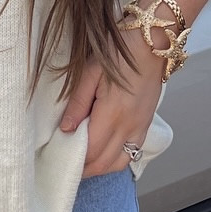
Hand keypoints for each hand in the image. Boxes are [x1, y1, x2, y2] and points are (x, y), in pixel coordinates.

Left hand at [59, 45, 164, 177]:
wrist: (152, 42)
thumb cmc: (119, 52)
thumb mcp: (90, 72)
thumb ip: (78, 104)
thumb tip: (65, 129)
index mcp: (113, 113)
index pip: (91, 151)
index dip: (73, 159)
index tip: (57, 157)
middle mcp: (129, 126)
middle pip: (103, 163)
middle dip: (83, 168)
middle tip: (64, 162)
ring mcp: (141, 128)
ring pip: (119, 163)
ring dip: (99, 167)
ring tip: (83, 161)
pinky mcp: (146, 125)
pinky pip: (131, 154)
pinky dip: (115, 160)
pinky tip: (103, 152)